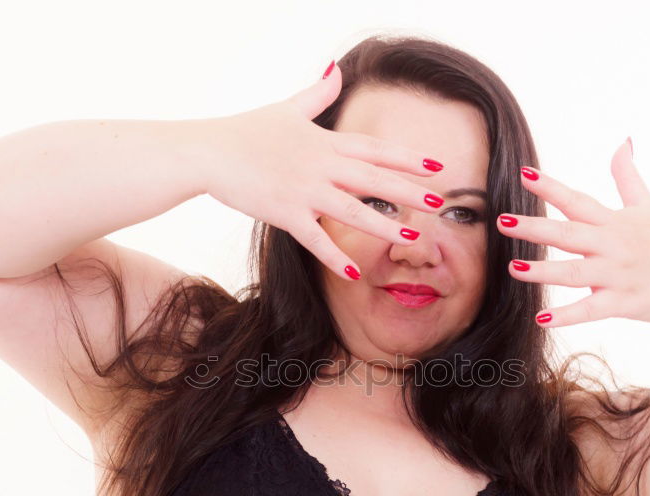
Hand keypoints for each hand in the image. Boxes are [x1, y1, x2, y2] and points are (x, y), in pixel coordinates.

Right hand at [199, 62, 447, 280]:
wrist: (209, 152)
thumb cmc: (245, 131)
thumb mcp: (287, 108)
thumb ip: (317, 94)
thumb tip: (337, 69)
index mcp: (325, 142)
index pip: (374, 150)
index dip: (406, 158)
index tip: (435, 166)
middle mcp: (321, 166)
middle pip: (373, 180)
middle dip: (408, 191)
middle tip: (440, 202)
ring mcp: (304, 191)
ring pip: (353, 211)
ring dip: (384, 226)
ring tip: (413, 238)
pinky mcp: (285, 214)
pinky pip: (316, 239)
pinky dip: (335, 257)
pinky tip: (355, 273)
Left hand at [497, 139, 649, 326]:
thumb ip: (628, 176)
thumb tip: (623, 141)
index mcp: (615, 221)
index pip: (577, 200)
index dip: (550, 187)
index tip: (523, 174)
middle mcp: (614, 245)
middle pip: (569, 233)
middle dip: (535, 227)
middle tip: (502, 221)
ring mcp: (618, 275)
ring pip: (575, 272)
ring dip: (543, 270)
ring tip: (513, 268)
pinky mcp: (625, 303)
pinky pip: (591, 310)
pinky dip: (567, 315)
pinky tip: (542, 318)